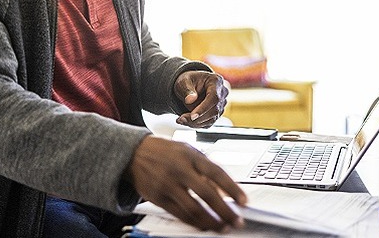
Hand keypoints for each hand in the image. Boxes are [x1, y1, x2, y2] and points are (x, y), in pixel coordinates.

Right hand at [126, 135, 246, 231]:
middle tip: (236, 221)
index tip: (244, 201)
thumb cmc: (165, 151)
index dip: (233, 189)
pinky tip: (204, 226)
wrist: (134, 153)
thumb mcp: (187, 150)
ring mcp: (167, 184)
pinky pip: (179, 214)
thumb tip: (225, 189)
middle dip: (225, 211)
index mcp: (190, 155)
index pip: (217, 173)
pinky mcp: (158, 198)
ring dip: (211, 222)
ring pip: (193, 209)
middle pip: (207, 194)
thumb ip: (205, 168)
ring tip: (223, 227)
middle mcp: (179, 169)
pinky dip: (194, 223)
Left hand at [174, 71, 227, 127]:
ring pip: (211, 119)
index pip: (214, 97)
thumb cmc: (188, 81)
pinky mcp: (217, 114)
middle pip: (214, 110)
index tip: (192, 116)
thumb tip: (190, 100)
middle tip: (181, 119)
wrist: (189, 86)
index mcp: (216, 81)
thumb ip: (187, 90)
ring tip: (181, 120)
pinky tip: (186, 121)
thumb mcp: (183, 82)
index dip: (204, 108)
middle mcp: (222, 93)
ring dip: (195, 123)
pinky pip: (208, 123)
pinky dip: (196, 124)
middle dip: (197, 118)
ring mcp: (221, 105)